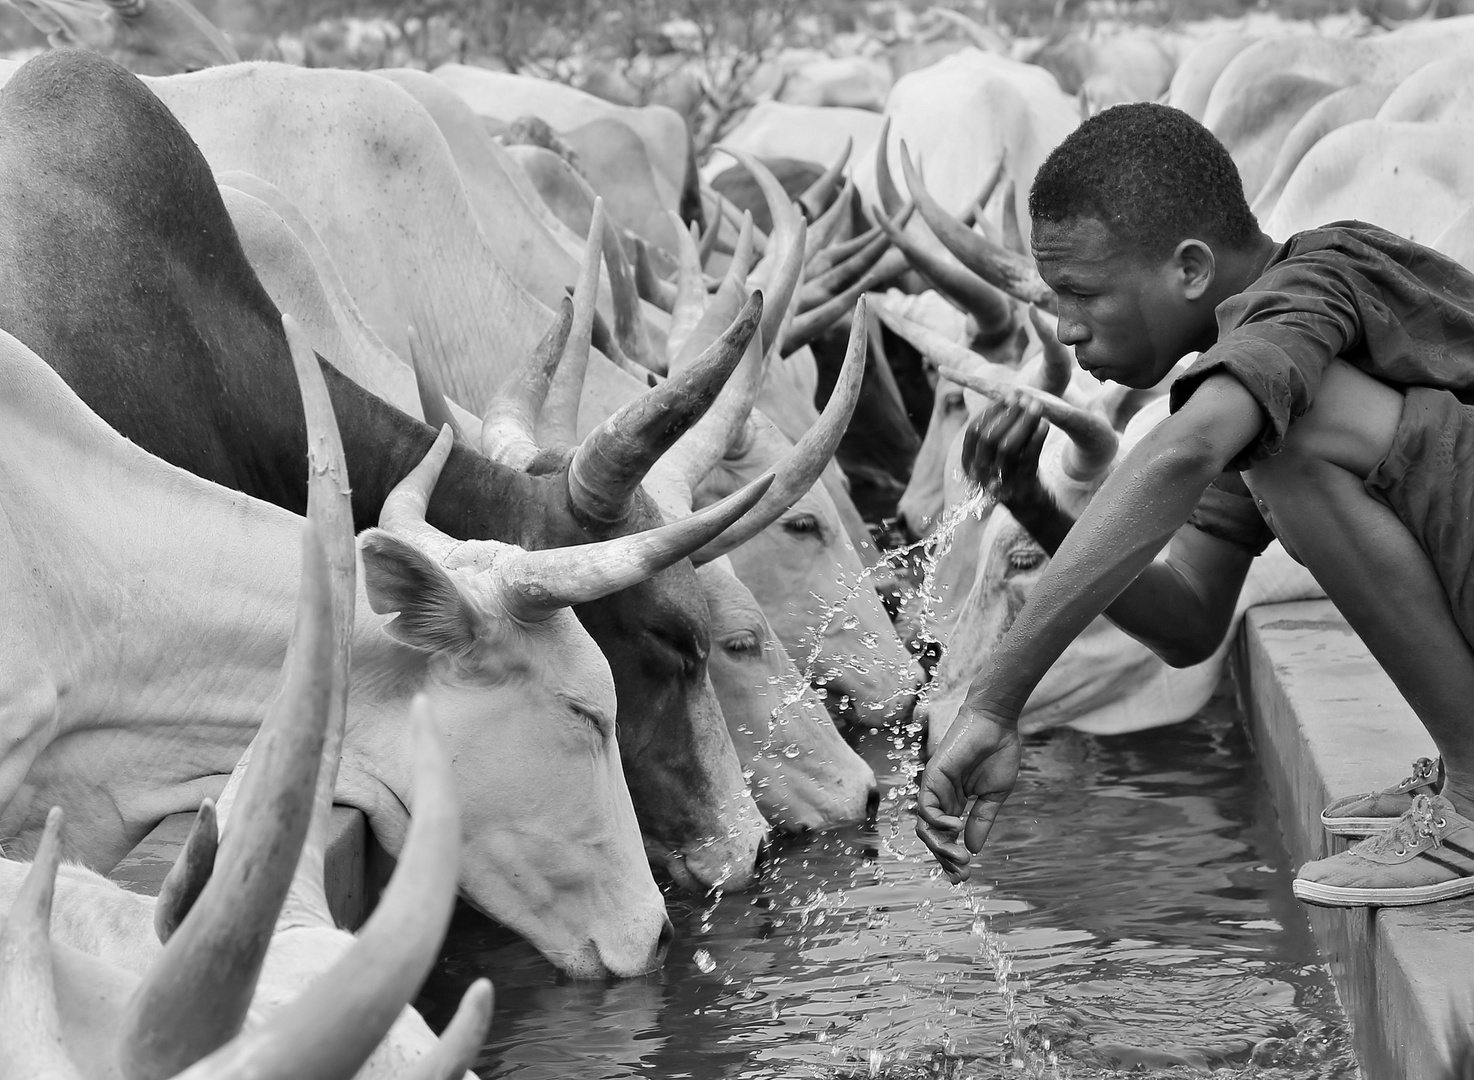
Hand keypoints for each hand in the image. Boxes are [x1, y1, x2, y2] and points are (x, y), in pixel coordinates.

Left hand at [915, 703, 1022, 882]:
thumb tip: (973, 849)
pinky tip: (955, 826)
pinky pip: (926, 806)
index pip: (947, 838)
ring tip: (959, 857)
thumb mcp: (994, 795)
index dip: (952, 858)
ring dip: (940, 846)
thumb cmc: (998, 753)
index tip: (964, 876)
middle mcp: (942, 798)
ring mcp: (935, 788)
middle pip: (933, 837)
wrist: (997, 724)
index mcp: (956, 803)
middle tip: (962, 874)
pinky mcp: (932, 776)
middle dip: (946, 859)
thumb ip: (981, 821)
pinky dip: (938, 821)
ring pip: (926, 827)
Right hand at [960, 395, 1048, 508]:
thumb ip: (998, 429)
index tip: (1007, 396)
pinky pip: (1028, 458)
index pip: (973, 431)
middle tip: (1024, 398)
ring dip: (1023, 423)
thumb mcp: (997, 453)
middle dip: (1007, 414)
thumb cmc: (1012, 470)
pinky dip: (1036, 438)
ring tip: (1036, 407)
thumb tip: (1012, 396)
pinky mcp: (1020, 486)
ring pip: (1008, 447)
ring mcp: (999, 481)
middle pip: (988, 438)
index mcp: (968, 462)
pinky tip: (1044, 424)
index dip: (990, 411)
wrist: (1027, 505)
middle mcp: (979, 473)